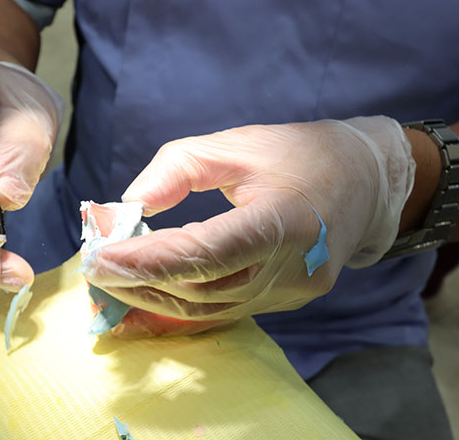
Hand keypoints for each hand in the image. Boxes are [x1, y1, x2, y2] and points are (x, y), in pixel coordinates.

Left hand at [82, 116, 414, 321]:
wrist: (366, 183)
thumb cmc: (299, 154)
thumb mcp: (236, 144)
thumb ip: (177, 170)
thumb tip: (126, 210)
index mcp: (286, 220)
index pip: (206, 253)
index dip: (147, 260)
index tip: (99, 255)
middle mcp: (293, 268)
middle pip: (201, 289)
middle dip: (139, 282)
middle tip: (93, 267)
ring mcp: (291, 293)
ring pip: (208, 309)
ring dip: (153, 298)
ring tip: (110, 281)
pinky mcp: (285, 302)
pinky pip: (223, 314)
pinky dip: (179, 311)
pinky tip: (141, 309)